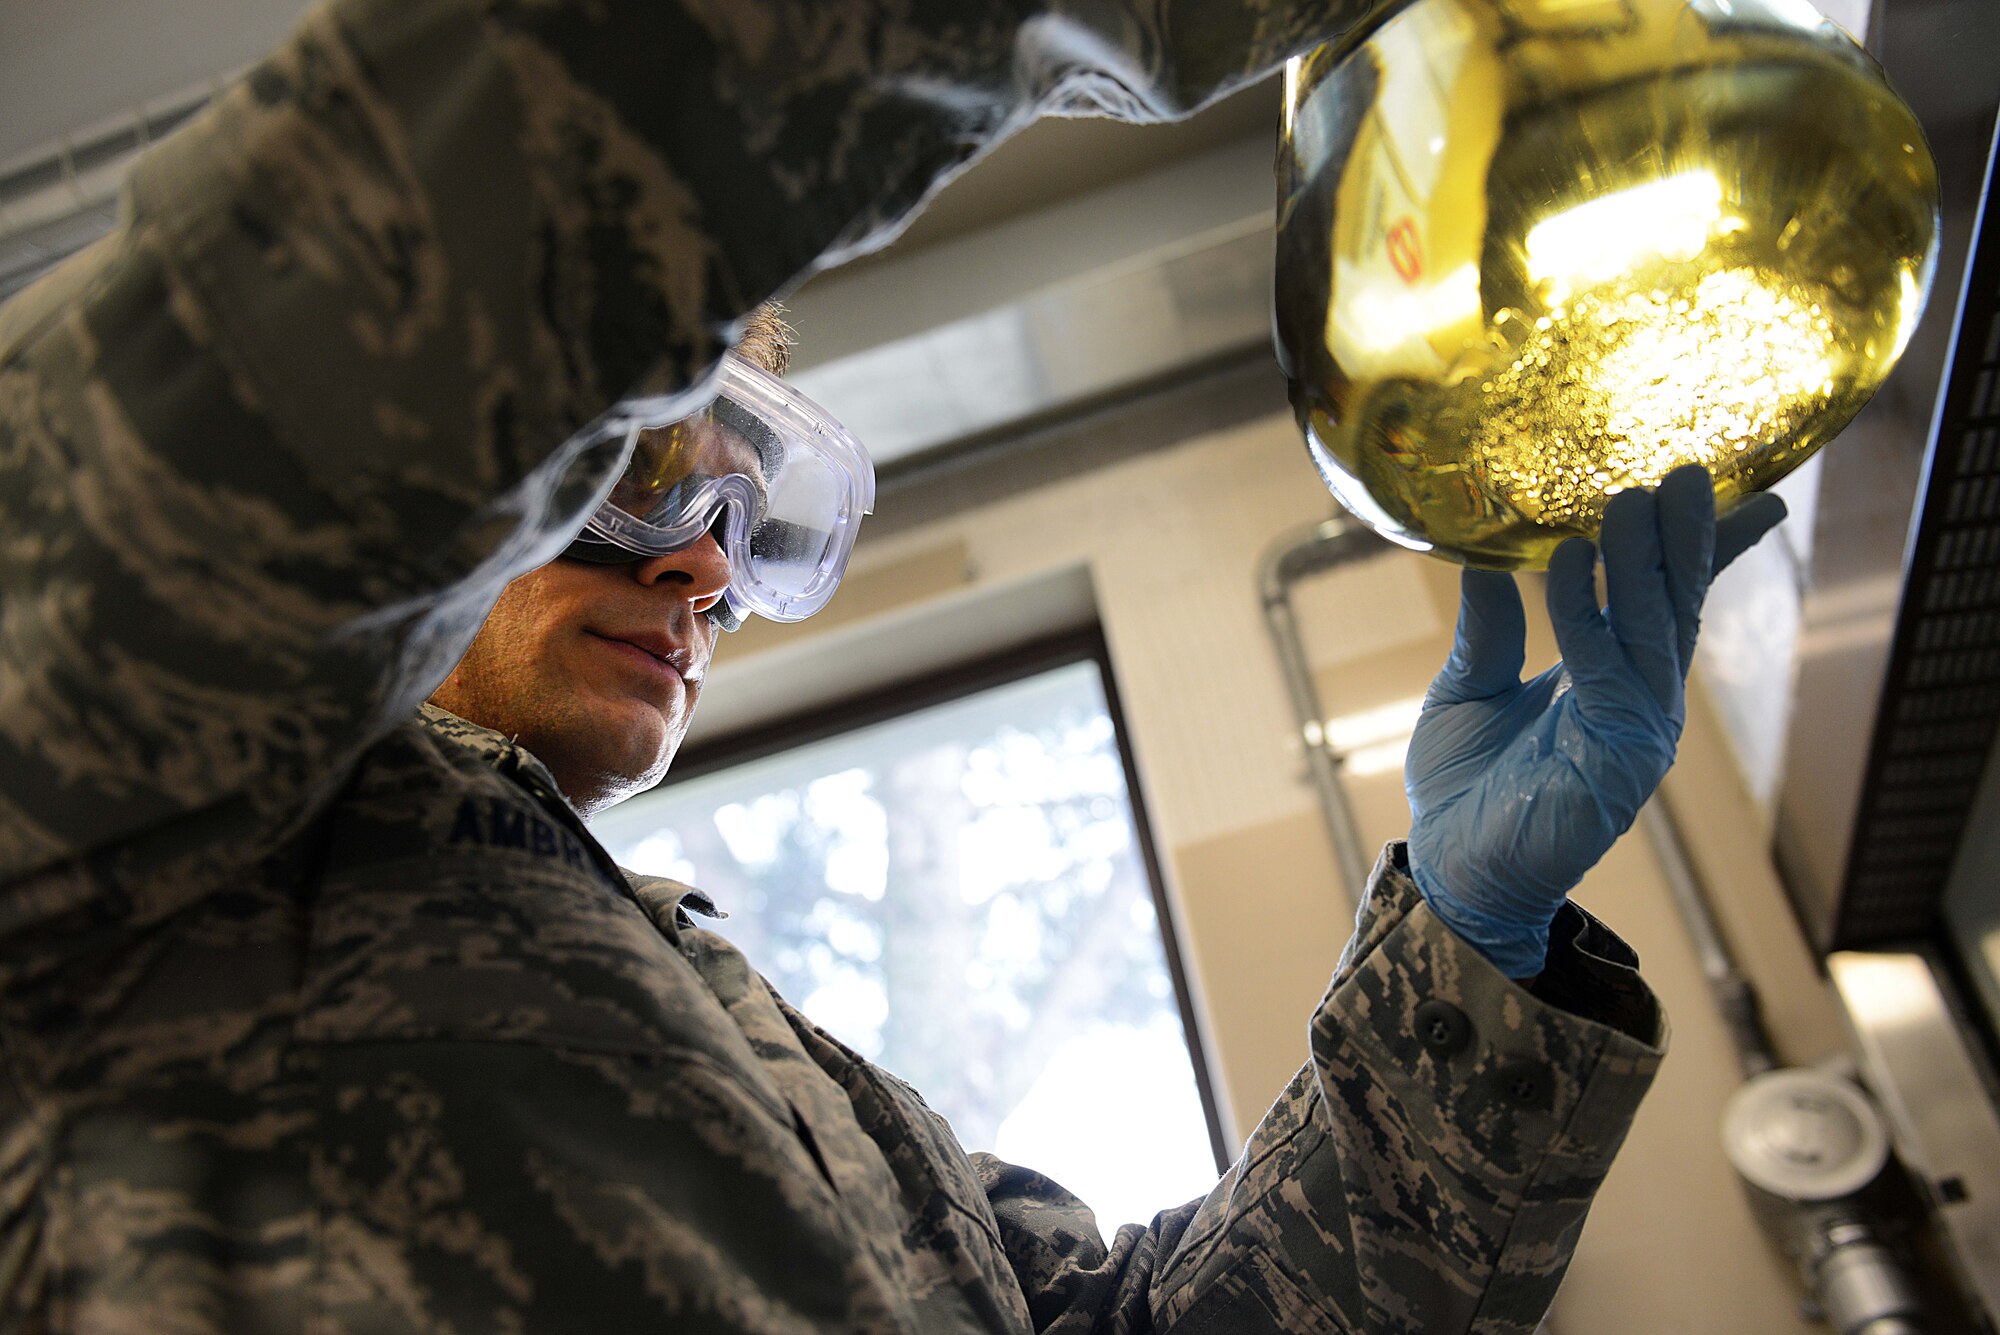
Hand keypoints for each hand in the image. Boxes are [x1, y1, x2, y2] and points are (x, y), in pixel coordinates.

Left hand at [1405, 465, 1786, 977]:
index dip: (1702, 547)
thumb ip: (1488, 631)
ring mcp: (1636, 731)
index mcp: (1609, 677)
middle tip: (1689, 470)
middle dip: (1684, 538)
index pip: (1666, 600)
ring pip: (1654, 630)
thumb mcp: (1468, 691)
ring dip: (1645, 562)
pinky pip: (1607, 672)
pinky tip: (1569, 563)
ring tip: (1633, 497)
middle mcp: (1637, 699)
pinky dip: (1587, 614)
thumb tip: (1485, 561)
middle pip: (1675, 604)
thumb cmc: (1465, 791)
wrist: (1451, 874)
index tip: (1726, 486)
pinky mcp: (1617, 761)